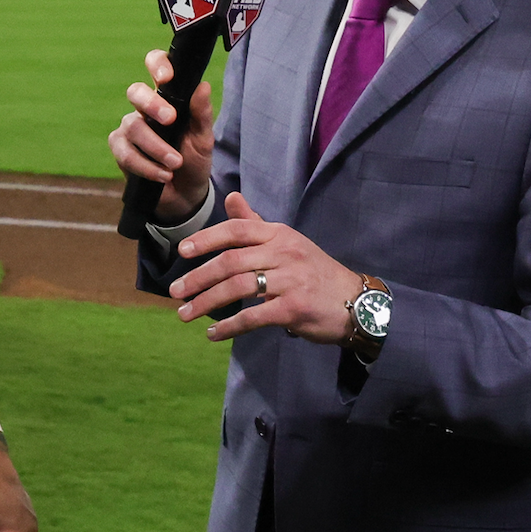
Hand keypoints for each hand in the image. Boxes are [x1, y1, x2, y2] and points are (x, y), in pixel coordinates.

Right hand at [108, 49, 215, 225]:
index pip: (156, 66)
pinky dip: (147, 166)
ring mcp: (129, 128)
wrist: (185, 194)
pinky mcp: (120, 150)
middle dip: (152, 105)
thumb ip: (202, 113)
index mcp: (167, 97)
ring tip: (175, 163)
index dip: (157, 65)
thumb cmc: (194, 159)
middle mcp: (144, 108)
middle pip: (135, 92)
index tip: (166, 78)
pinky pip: (126, 154)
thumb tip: (203, 86)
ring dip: (156, 147)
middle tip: (171, 121)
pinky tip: (163, 175)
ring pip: (133, 127)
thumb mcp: (204, 138)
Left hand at [169, 192, 357, 344]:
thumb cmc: (314, 272)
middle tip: (175, 291)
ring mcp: (290, 280)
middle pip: (230, 261)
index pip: (237, 230)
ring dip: (206, 303)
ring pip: (237, 288)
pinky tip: (213, 333)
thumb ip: (255, 223)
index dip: (206, 239)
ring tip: (185, 314)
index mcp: (279, 234)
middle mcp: (284, 253)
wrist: (355, 302)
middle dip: (198, 277)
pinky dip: (229, 326)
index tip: (182, 251)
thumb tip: (231, 197)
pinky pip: (253, 317)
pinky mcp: (294, 308)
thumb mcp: (287, 242)